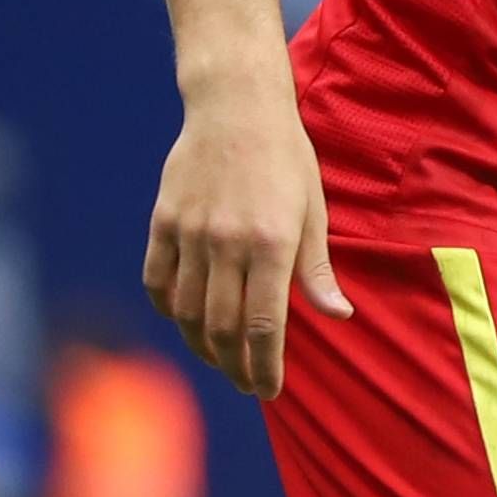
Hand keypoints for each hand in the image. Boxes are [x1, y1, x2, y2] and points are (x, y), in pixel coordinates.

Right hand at [141, 89, 351, 395]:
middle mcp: (227, 243)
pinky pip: (158, 281)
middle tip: (247, 384)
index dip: (265, 367)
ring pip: (186, 312)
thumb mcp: (313, 209)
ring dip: (202, 347)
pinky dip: (169, 311)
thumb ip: (317, 268)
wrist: (236, 106)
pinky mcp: (164, 221)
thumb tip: (338, 316)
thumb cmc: (285, 159)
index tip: (269, 390)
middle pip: (223, 328)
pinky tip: (185, 323)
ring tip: (220, 360)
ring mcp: (190, 233)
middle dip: (236, 367)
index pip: (265, 326)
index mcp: (272, 243)